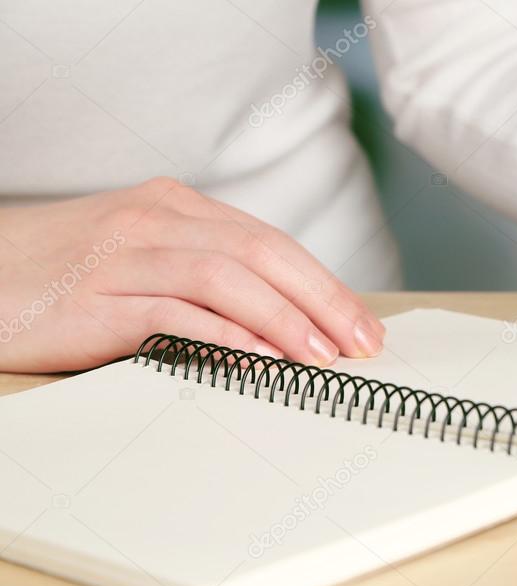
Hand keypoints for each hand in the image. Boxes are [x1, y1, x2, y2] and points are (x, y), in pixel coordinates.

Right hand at [0, 177, 385, 372]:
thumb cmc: (67, 276)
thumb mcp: (144, 257)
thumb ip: (205, 275)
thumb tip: (286, 322)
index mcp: (175, 207)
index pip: (272, 243)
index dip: (325, 285)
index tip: (362, 325)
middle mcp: (154, 220)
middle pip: (262, 254)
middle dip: (324, 301)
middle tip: (363, 345)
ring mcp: (124, 256)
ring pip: (226, 277)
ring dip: (285, 319)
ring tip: (324, 357)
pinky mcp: (95, 300)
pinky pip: (175, 314)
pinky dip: (226, 336)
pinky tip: (262, 360)